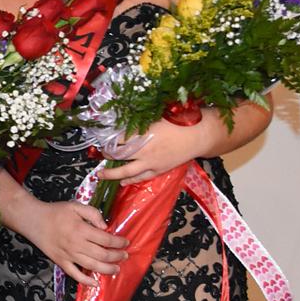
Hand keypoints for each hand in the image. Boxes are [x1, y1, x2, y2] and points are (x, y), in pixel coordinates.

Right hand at [0, 182, 127, 285]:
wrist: (33, 220)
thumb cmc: (55, 212)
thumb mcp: (75, 206)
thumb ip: (93, 213)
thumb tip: (105, 227)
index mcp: (81, 229)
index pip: (106, 240)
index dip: (119, 242)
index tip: (126, 242)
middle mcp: (76, 245)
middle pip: (103, 255)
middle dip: (117, 256)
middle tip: (124, 255)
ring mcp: (68, 255)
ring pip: (92, 266)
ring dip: (107, 269)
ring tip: (116, 268)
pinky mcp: (61, 262)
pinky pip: (75, 275)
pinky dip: (86, 281)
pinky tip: (95, 283)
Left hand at [98, 115, 212, 184]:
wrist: (198, 136)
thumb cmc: (178, 122)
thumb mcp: (155, 118)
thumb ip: (139, 124)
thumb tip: (124, 126)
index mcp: (142, 135)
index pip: (118, 140)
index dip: (108, 140)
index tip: (102, 139)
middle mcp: (144, 151)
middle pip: (119, 156)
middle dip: (107, 155)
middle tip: (101, 153)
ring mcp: (151, 163)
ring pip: (127, 171)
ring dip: (112, 173)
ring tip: (101, 174)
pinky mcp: (159, 170)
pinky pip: (141, 178)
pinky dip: (130, 180)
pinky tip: (122, 182)